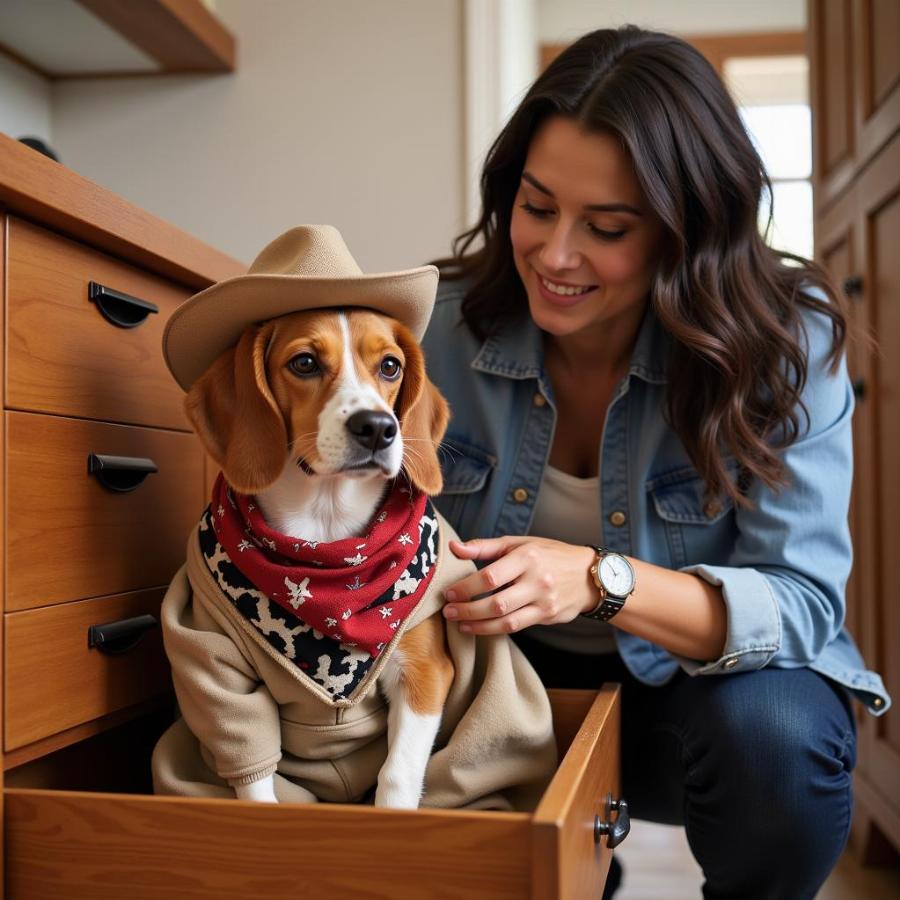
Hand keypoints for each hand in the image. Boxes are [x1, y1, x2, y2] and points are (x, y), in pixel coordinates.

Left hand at [443, 536, 595, 634]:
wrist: (589, 575)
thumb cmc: (548, 554)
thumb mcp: (519, 543)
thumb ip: (484, 547)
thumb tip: (453, 548)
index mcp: (527, 557)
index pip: (491, 576)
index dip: (466, 587)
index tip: (449, 592)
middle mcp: (537, 580)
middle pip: (496, 602)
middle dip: (468, 609)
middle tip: (448, 611)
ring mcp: (544, 601)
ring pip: (506, 620)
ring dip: (478, 625)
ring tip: (459, 623)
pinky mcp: (547, 616)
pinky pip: (516, 627)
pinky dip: (494, 629)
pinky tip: (478, 627)